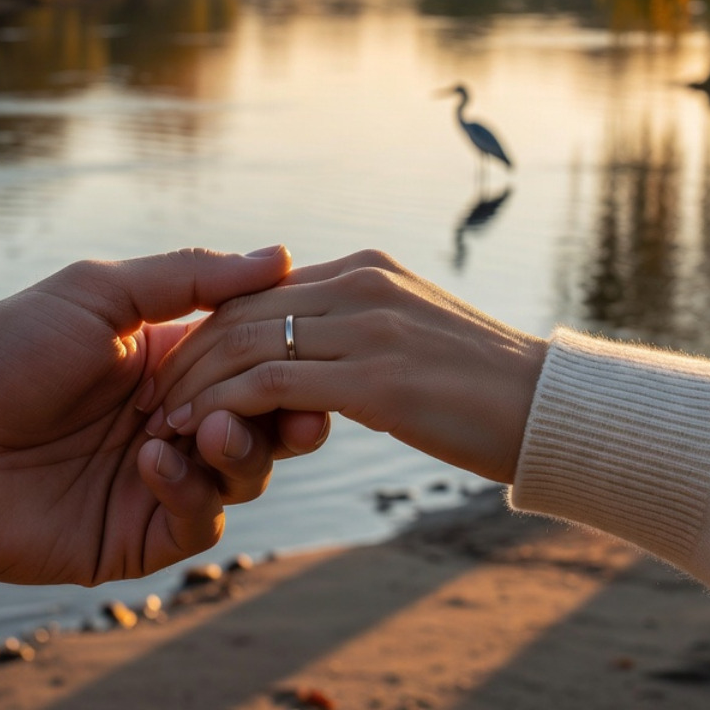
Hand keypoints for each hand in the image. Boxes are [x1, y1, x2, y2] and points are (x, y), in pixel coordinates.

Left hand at [0, 247, 330, 585]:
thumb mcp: (96, 294)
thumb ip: (189, 276)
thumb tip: (284, 254)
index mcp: (169, 362)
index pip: (257, 361)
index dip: (287, 356)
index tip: (308, 344)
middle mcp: (173, 421)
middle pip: (267, 423)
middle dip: (286, 413)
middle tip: (289, 407)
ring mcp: (157, 482)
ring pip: (245, 475)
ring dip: (241, 449)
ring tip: (205, 429)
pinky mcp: (136, 537)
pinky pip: (199, 521)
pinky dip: (192, 490)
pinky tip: (153, 460)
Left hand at [143, 250, 547, 483]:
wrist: (561, 415)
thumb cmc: (493, 389)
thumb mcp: (418, 335)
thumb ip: (359, 323)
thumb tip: (311, 345)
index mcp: (367, 271)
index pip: (261, 291)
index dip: (209, 330)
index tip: (176, 371)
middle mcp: (361, 286)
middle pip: (241, 312)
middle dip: (186, 357)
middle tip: (149, 402)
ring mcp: (369, 327)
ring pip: (246, 344)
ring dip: (194, 385)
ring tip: (160, 424)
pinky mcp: (375, 380)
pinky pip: (270, 384)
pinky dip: (222, 408)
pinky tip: (196, 438)